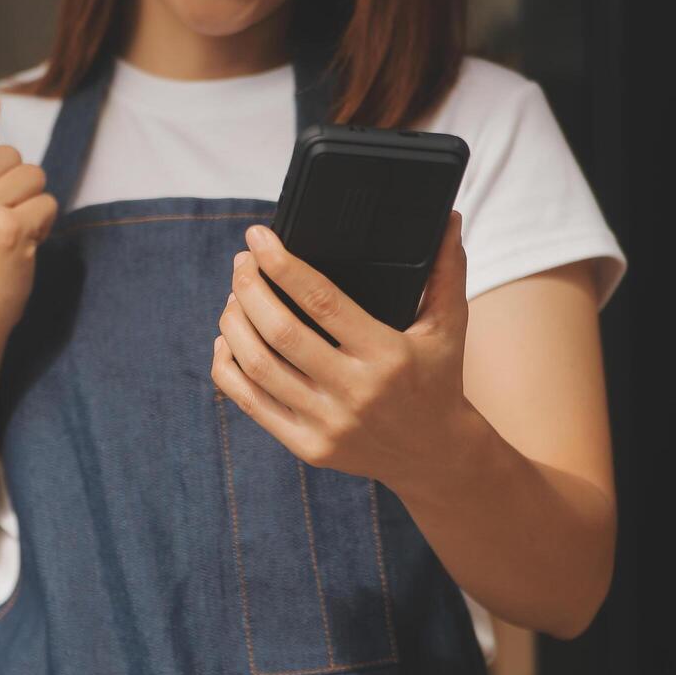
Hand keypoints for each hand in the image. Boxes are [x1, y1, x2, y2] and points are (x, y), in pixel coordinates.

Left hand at [211, 212, 476, 489]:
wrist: (434, 456)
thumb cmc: (437, 380)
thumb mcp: (449, 326)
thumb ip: (446, 271)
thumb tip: (446, 218)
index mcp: (387, 355)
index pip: (321, 301)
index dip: (282, 264)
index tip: (258, 238)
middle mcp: (354, 391)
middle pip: (279, 331)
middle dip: (249, 289)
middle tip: (241, 264)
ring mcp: (327, 423)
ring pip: (257, 366)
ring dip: (233, 325)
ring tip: (233, 297)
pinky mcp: (307, 447)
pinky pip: (250, 403)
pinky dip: (228, 368)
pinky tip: (226, 341)